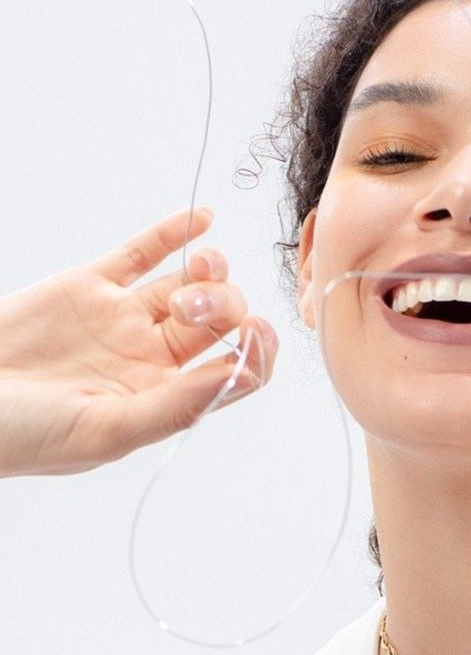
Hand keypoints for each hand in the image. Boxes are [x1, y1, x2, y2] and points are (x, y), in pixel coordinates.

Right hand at [0, 207, 276, 476]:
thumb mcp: (105, 431)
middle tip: (189, 310)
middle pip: (217, 321)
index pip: (234, 371)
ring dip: (209, 271)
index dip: (257, 351)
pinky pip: (142, 254)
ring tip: (201, 267)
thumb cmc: (26, 436)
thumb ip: (176, 405)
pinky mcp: (90, 287)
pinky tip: (203, 219)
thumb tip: (241, 377)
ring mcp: (123, 320)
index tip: (259, 331)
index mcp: (164, 399)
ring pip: (187, 285)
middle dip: (223, 306)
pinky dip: (174, 235)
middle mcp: (151, 359)